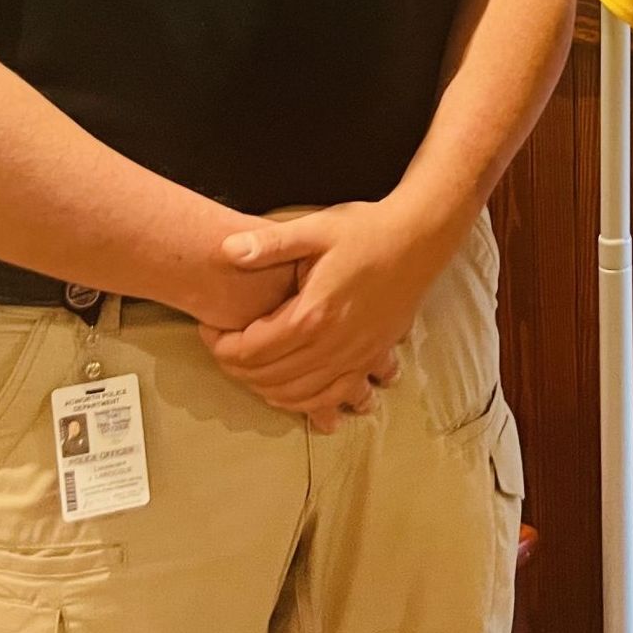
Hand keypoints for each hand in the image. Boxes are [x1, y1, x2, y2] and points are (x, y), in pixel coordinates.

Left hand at [197, 200, 449, 428]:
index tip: (210, 328)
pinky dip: (310, 404)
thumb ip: (269, 243)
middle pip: (269, 378)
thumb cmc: (367, 230)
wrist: (421, 237)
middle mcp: (334, 344)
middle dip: (237, 369)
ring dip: (267, 390)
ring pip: (299, 395)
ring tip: (250, 369)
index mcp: (313, 313)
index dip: (220, 345)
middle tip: (223, 348)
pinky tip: (296, 397)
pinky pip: (336, 396)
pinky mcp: (373, 357)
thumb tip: (226, 250)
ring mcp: (356, 356)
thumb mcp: (315, 228)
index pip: (251, 350)